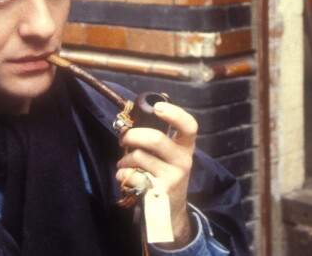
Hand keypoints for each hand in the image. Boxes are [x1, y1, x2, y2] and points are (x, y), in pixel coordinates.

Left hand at [116, 101, 197, 247]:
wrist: (171, 209)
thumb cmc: (167, 173)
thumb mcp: (172, 155)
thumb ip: (164, 133)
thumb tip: (158, 102)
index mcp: (186, 147)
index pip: (190, 126)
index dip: (175, 114)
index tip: (157, 107)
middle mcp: (183, 161)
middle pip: (156, 139)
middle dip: (132, 135)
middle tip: (123, 138)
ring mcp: (172, 177)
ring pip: (139, 157)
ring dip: (124, 159)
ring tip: (123, 163)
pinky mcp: (158, 192)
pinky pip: (132, 176)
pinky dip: (122, 174)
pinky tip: (125, 176)